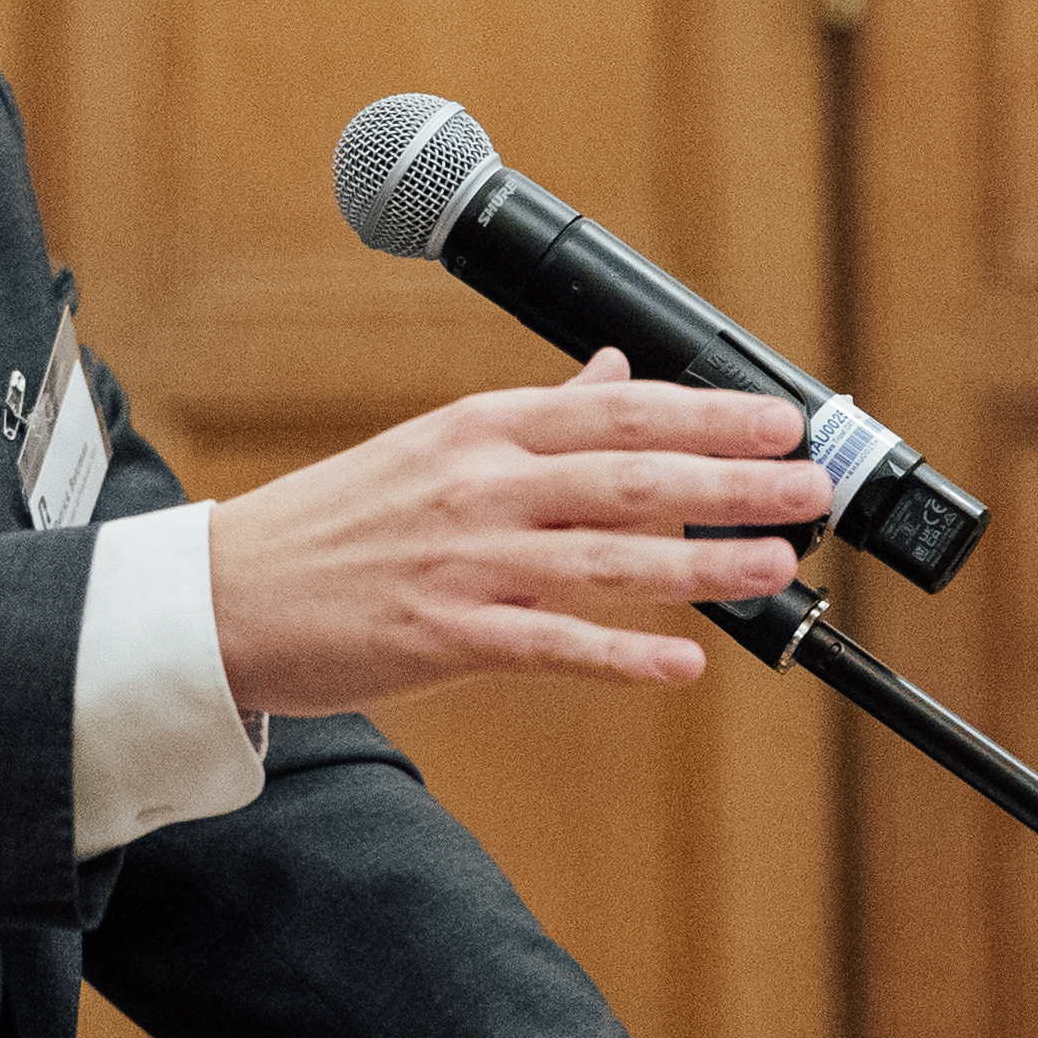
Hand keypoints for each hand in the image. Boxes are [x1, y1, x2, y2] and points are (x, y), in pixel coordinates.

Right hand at [201, 352, 828, 711]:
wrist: (227, 596)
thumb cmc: (334, 525)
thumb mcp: (435, 446)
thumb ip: (536, 417)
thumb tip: (614, 372)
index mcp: (481, 429)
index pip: (616, 409)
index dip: (707, 414)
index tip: (780, 418)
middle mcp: (480, 485)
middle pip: (630, 475)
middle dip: (732, 481)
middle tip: (810, 484)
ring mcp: (464, 560)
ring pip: (606, 557)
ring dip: (702, 564)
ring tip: (777, 564)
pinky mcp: (445, 635)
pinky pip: (551, 645)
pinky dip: (622, 655)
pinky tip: (683, 664)